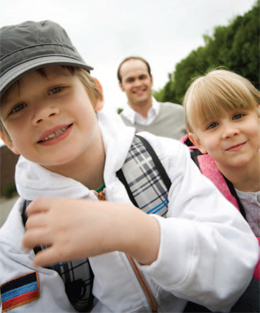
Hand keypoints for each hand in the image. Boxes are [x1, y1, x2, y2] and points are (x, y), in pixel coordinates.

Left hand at [22, 198, 159, 266]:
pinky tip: (45, 260)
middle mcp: (55, 217)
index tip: (34, 218)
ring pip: (28, 239)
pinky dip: (39, 260)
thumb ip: (66, 207)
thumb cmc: (105, 214)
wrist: (118, 224)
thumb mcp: (82, 203)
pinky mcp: (64, 251)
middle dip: (30, 230)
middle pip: (29, 223)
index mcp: (60, 203)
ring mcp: (58, 234)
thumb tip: (58, 213)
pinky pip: (40, 258)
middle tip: (36, 236)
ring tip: (35, 248)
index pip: (34, 206)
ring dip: (28, 244)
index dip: (30, 213)